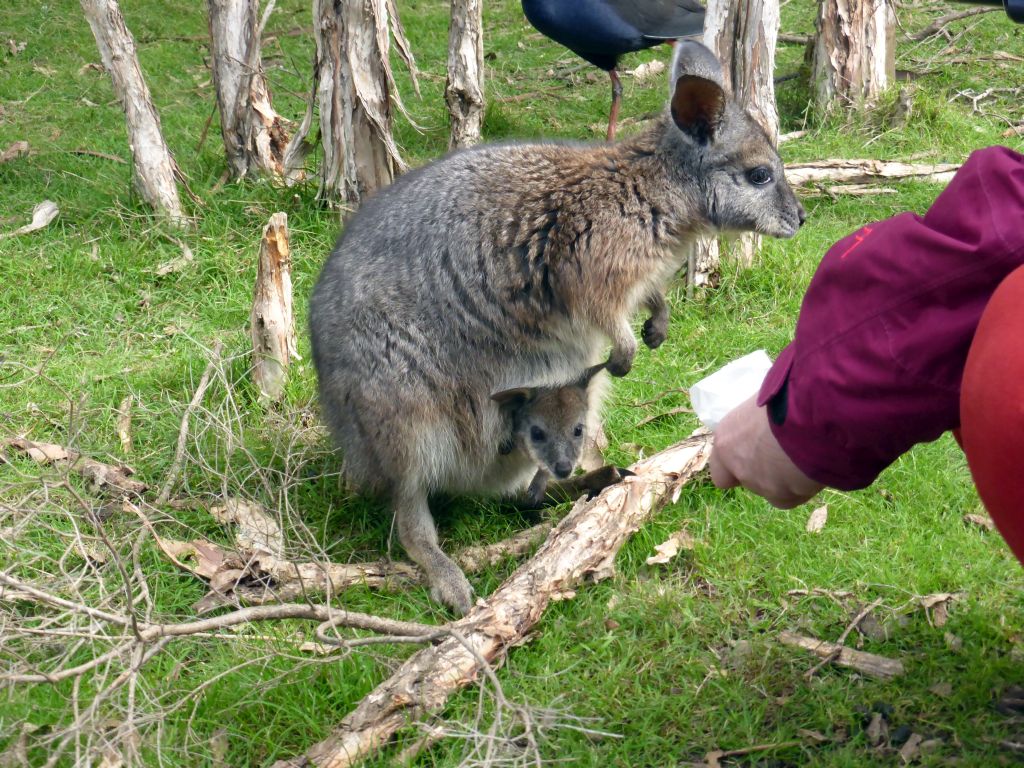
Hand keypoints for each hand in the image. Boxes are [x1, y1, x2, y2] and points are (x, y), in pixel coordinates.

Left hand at [709, 394, 823, 508]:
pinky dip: (801, 487)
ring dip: (782, 477)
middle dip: (759, 470)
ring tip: (805, 456)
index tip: (753, 451)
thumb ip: (760, 413)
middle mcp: (735, 464)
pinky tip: (813, 469)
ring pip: (769, 487)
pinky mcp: (781, 498)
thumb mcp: (764, 399)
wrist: (811, 421)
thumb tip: (769, 404)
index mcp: (727, 437)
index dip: (735, 459)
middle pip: (744, 477)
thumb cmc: (786, 398)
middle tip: (781, 456)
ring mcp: (757, 484)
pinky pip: (791, 495)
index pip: (720, 462)